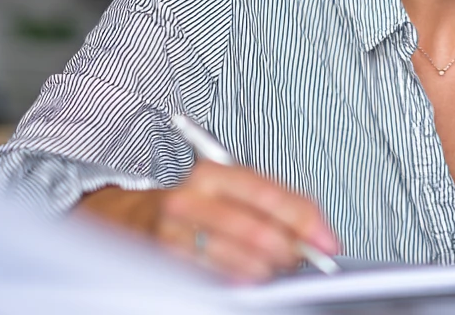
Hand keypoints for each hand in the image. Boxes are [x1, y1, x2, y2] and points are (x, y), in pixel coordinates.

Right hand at [75, 161, 339, 282]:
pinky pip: (211, 277)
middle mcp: (192, 197)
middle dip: (288, 252)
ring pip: (237, 258)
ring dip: (265, 270)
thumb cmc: (192, 205)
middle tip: (302, 262)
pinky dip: (236, 281)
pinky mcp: (162, 259)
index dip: (304, 221)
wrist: (128, 218)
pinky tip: (245, 280)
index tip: (327, 242)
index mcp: (215, 172)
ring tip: (273, 270)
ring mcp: (174, 230)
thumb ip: (275, 207)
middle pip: (256, 229)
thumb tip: (316, 235)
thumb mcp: (231, 193)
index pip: (270, 194)